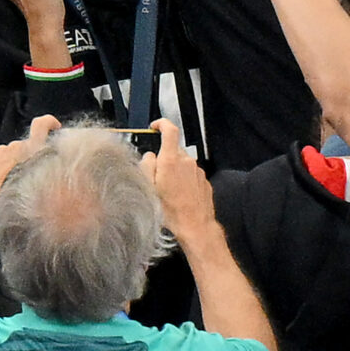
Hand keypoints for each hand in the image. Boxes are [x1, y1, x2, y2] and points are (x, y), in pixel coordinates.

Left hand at [0, 114, 60, 199]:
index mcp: (28, 150)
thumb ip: (41, 164)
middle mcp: (15, 146)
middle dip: (29, 154)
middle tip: (29, 172)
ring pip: (13, 151)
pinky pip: (1, 155)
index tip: (55, 126)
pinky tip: (3, 178)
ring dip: (15, 160)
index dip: (49, 122)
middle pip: (27, 144)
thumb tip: (49, 157)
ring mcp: (1, 149)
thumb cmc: (6, 195)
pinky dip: (3, 163)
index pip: (41, 125)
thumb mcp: (34, 182)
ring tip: (14, 178)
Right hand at [140, 118, 215, 244]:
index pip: (170, 130)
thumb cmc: (172, 212)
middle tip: (156, 176)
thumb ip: (146, 166)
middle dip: (164, 158)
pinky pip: (190, 174)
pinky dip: (183, 180)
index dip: (161, 124)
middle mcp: (187, 162)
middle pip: (173, 150)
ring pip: (182, 163)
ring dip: (174, 171)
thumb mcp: (149, 189)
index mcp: (171, 161)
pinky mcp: (203, 180)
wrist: (195, 226)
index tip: (155, 127)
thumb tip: (149, 156)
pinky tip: (179, 196)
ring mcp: (197, 171)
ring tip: (168, 191)